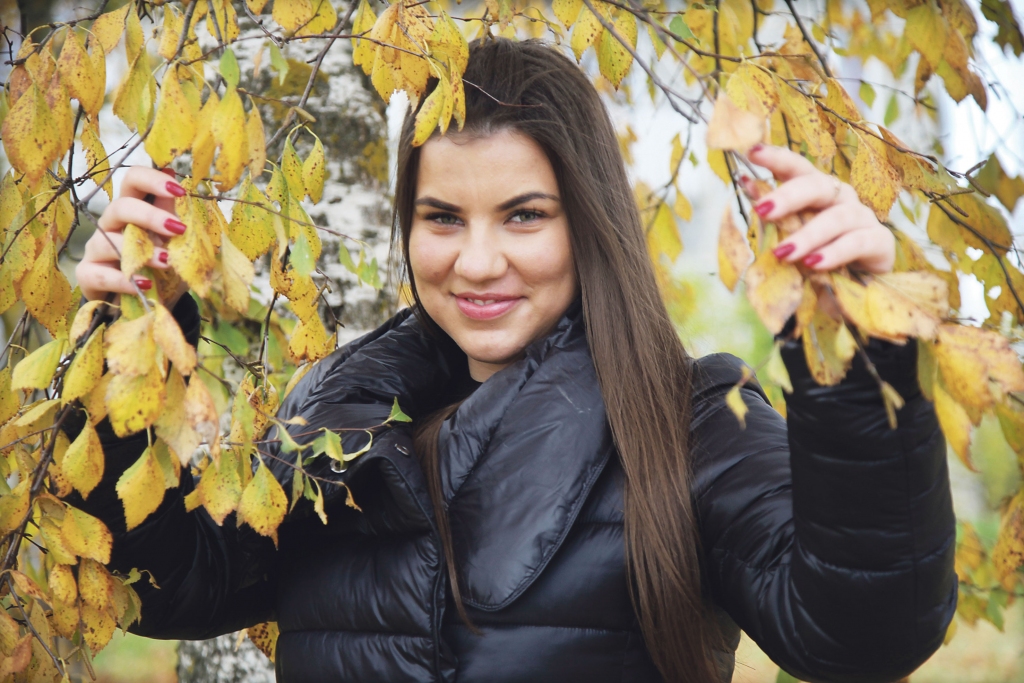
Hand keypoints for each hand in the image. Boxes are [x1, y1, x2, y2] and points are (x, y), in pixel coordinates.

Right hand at [76, 167, 190, 305]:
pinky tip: (145, 285)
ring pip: (106, 240)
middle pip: (120, 207)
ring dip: (140, 251)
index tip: (179, 190)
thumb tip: (178, 179)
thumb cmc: (161, 268)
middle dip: (149, 216)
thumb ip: (173, 215)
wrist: (146, 305)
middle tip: (177, 229)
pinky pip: (101, 274)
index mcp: (133, 210)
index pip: (133, 181)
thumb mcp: (174, 242)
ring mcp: (96, 249)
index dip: (153, 180)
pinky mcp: (89, 274)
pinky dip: (124, 280)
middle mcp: (111, 224)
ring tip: (167, 262)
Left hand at [743, 144, 894, 274]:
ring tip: (782, 253)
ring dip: (807, 235)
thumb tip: (745, 183)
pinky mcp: (879, 242)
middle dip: (788, 196)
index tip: (753, 152)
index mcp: (816, 192)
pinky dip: (834, 253)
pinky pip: (857, 242)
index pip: (797, 168)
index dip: (777, 158)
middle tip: (762, 210)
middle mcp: (840, 197)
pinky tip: (814, 263)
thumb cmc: (817, 258)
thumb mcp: (790, 238)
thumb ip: (772, 215)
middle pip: (817, 185)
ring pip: (836, 218)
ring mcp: (862, 217)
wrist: (856, 287)